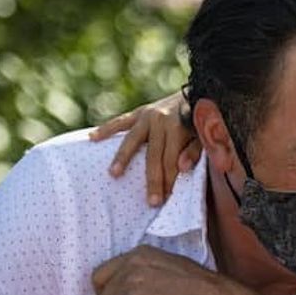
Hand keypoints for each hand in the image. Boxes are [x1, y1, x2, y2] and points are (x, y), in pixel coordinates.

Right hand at [90, 92, 199, 206]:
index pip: (171, 159)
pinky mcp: (140, 111)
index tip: (165, 199)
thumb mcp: (204, 134)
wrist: (199, 92)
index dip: (169, 180)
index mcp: (178, 126)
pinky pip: (120, 122)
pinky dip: (106, 129)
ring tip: (114, 174)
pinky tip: (92, 138)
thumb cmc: (201, 120)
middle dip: (153, 179)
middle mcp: (161, 119)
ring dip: (123, 157)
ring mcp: (148, 114)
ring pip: (132, 139)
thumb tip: (181, 168)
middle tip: (150, 202)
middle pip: (153, 155)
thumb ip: (195, 150)